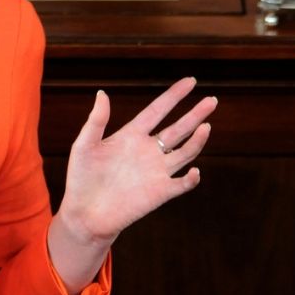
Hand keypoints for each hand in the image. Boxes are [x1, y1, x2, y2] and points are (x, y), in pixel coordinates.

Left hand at [47, 77, 215, 289]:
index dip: (174, 96)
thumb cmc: (82, 178)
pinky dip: (190, 178)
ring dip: (196, 140)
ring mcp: (156, 171)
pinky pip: (181, 184)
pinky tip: (194, 170)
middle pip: (177, 128)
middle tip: (212, 100)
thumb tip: (102, 92)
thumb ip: (96, 121)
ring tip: (206, 126)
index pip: (157, 110)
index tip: (190, 81)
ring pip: (184, 152)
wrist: (85, 213)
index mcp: (131, 135)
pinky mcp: (160, 193)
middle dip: (195, 114)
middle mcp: (148, 151)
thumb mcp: (85, 145)